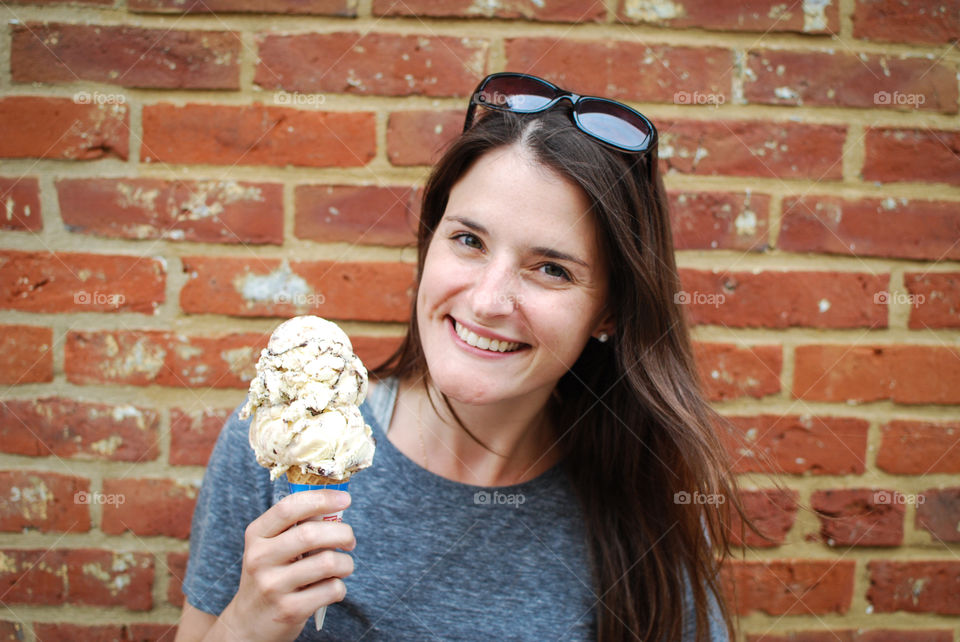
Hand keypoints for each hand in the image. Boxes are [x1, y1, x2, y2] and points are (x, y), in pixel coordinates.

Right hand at [214, 490, 355, 641]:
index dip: (322, 499)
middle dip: (343, 533)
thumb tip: (337, 505)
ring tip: (342, 567)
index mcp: (257, 535)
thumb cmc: (270, 576)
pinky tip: (330, 588)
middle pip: (311, 534)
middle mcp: (260, 558)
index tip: (345, 499)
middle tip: (350, 540)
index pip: (289, 507)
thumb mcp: (270, 548)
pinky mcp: (289, 610)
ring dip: (346, 563)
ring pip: (328, 562)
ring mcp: (273, 586)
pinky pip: (331, 589)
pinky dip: (340, 587)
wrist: (248, 624)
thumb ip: (297, 527)